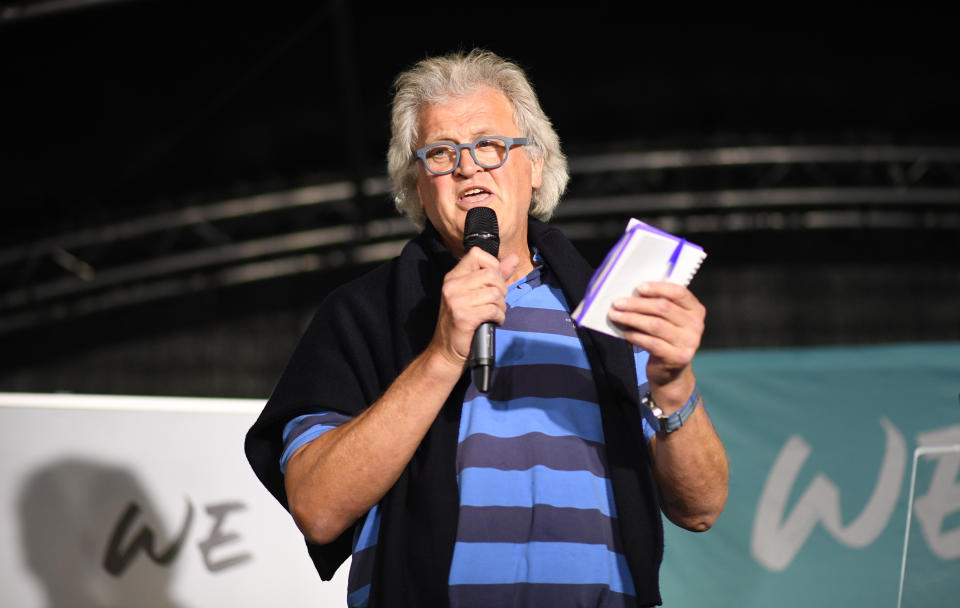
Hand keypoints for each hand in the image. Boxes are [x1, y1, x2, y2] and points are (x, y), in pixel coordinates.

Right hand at [429, 248, 518, 368]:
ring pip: (494, 293)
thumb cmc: (463, 322)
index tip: (494, 283)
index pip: (476, 254)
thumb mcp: (476, 294)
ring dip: (501, 306)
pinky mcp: (463, 316)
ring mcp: (456, 301)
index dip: (492, 265)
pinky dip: (499, 317)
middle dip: (501, 289)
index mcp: (453, 277)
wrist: (446, 351)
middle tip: (497, 302)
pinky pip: (493, 309)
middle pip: (490, 273)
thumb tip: (514, 257)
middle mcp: (452, 286)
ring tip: (495, 314)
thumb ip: (496, 275)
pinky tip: (494, 322)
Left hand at [608, 282, 705, 390]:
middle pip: (663, 308)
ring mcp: (689, 343)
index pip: (679, 293)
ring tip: (615, 315)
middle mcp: (696, 326)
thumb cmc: (665, 338)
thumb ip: (659, 304)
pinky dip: (635, 335)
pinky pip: (651, 342)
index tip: (639, 287)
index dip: (658, 288)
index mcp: (696, 310)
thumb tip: (633, 292)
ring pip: (655, 325)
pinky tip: (624, 332)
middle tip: (617, 303)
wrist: (671, 371)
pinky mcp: (677, 357)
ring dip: (631, 318)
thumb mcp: (668, 320)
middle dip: (637, 304)